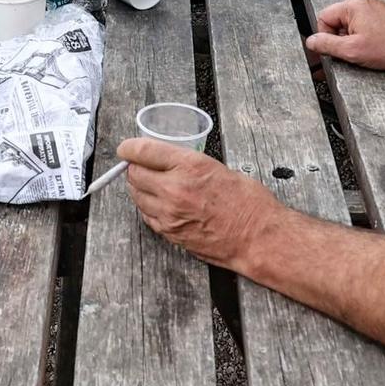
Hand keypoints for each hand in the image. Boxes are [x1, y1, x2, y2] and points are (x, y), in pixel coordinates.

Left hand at [121, 137, 280, 268]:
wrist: (258, 238)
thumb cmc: (249, 204)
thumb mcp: (219, 168)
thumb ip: (189, 164)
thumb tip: (167, 161)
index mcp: (189, 166)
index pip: (144, 151)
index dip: (130, 147)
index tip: (126, 148)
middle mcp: (174, 190)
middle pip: (135, 174)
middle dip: (135, 167)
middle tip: (140, 165)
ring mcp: (169, 214)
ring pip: (137, 196)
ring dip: (140, 188)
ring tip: (152, 184)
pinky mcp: (170, 233)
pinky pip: (147, 215)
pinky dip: (148, 207)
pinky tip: (160, 203)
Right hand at [305, 0, 384, 73]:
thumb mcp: (352, 50)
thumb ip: (327, 45)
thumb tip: (311, 41)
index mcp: (353, 5)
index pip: (324, 18)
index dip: (325, 37)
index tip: (332, 50)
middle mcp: (363, 3)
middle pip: (336, 21)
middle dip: (340, 40)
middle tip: (351, 53)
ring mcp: (374, 9)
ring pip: (349, 26)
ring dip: (352, 40)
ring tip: (365, 52)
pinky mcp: (382, 17)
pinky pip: (362, 27)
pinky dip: (363, 39)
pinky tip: (372, 49)